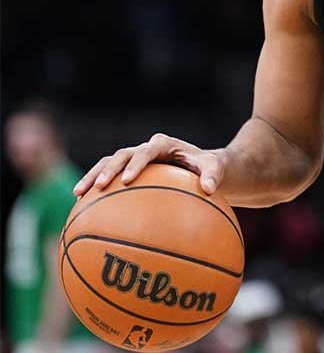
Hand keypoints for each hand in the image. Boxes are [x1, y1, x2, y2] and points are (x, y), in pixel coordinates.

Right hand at [74, 133, 226, 195]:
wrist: (202, 167)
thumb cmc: (209, 167)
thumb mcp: (216, 168)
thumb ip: (213, 175)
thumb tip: (208, 189)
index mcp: (164, 144)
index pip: (146, 151)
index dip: (136, 163)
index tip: (128, 179)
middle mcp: (146, 149)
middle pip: (121, 155)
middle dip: (108, 170)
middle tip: (100, 187)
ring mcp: (134, 160)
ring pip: (108, 164)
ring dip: (93, 176)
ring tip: (79, 194)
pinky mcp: (128, 170)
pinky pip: (109, 179)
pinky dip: (96, 189)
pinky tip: (82, 208)